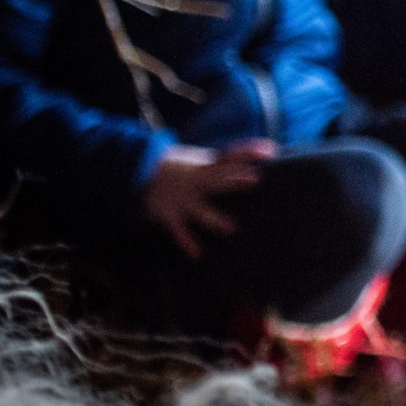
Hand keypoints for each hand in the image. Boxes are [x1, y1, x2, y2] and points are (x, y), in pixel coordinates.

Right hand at [142, 139, 277, 259]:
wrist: (135, 170)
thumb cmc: (174, 168)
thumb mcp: (195, 160)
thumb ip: (220, 164)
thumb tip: (253, 161)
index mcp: (204, 166)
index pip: (231, 156)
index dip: (249, 152)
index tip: (270, 150)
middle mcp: (196, 181)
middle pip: (218, 181)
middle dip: (235, 180)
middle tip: (255, 180)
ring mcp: (183, 200)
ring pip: (202, 210)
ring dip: (215, 220)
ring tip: (232, 229)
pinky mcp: (169, 215)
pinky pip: (179, 230)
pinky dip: (186, 242)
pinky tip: (197, 255)